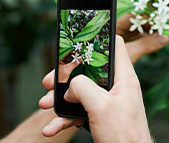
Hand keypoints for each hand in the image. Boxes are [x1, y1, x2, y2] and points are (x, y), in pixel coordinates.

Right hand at [39, 13, 168, 136]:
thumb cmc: (123, 135)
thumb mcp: (100, 106)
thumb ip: (82, 87)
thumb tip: (70, 87)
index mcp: (122, 77)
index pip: (114, 46)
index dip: (99, 37)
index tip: (80, 36)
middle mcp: (114, 86)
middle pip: (87, 70)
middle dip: (65, 75)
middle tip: (49, 81)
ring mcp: (105, 101)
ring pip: (78, 91)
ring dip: (60, 98)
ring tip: (44, 105)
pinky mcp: (98, 115)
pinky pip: (78, 111)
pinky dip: (64, 118)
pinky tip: (51, 127)